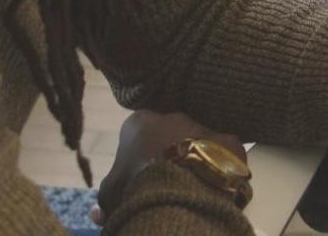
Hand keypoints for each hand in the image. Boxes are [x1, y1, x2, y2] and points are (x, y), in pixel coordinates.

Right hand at [94, 110, 245, 224]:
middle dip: (169, 155)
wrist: (179, 194)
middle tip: (167, 182)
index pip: (137, 134)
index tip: (140, 178)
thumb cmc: (136, 190)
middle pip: (170, 135)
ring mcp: (203, 126)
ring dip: (196, 160)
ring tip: (193, 187)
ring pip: (198, 142)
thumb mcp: (111, 196)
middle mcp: (173, 116)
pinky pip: (225, 155)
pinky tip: (217, 188)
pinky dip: (222, 169)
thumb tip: (98, 212)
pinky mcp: (229, 141)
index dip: (138, 158)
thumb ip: (107, 198)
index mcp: (140, 122)